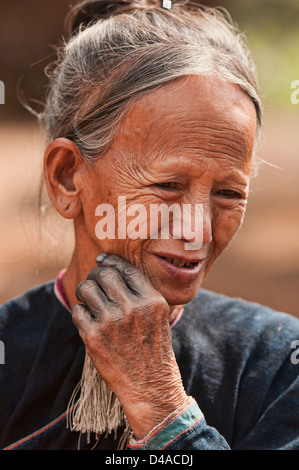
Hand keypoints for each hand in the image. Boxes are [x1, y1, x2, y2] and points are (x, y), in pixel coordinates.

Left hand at [71, 254, 187, 438]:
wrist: (151, 386)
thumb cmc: (154, 349)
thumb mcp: (159, 316)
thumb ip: (140, 293)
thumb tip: (111, 268)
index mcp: (152, 300)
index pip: (126, 268)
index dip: (111, 261)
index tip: (102, 260)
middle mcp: (132, 307)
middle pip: (103, 274)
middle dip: (95, 274)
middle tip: (94, 280)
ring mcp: (111, 322)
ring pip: (86, 289)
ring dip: (84, 291)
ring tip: (88, 299)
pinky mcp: (94, 337)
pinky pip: (77, 311)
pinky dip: (80, 313)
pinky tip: (88, 320)